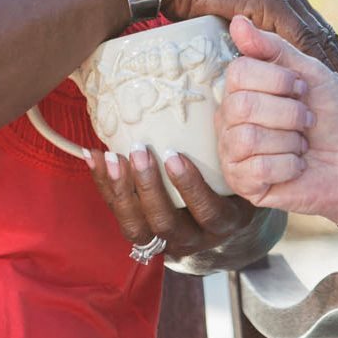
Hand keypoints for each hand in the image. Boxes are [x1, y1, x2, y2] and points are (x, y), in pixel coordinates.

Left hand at [87, 144, 257, 262]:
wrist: (222, 223)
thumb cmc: (235, 183)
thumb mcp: (243, 171)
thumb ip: (233, 148)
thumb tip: (222, 95)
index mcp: (223, 223)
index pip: (207, 210)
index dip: (190, 186)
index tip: (175, 155)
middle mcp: (193, 240)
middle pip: (165, 223)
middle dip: (148, 187)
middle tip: (139, 150)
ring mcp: (164, 242)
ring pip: (136, 228)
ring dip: (121, 191)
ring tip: (110, 157)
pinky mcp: (141, 235)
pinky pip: (118, 215)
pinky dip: (104, 187)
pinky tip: (94, 156)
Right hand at [148, 0, 337, 112]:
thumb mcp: (227, 16)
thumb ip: (247, 32)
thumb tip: (253, 57)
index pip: (313, 34)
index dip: (332, 61)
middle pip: (323, 37)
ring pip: (318, 38)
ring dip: (337, 70)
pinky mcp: (266, 0)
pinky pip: (297, 36)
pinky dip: (314, 62)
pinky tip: (323, 83)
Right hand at [217, 15, 337, 229]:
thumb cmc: (333, 115)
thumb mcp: (311, 73)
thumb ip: (275, 49)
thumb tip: (238, 21)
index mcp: (244, 87)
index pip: (238, 73)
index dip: (277, 80)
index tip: (301, 88)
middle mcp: (231, 117)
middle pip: (241, 106)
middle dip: (288, 113)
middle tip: (306, 120)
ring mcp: (233, 151)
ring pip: (247, 138)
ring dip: (289, 140)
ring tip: (301, 144)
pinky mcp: (243, 183)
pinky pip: (256, 169)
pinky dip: (288, 166)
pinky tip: (296, 166)